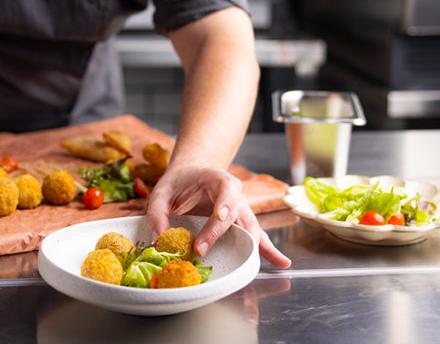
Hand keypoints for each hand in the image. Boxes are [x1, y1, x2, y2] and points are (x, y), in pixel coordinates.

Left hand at [145, 164, 291, 268]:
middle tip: (201, 249)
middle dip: (221, 233)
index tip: (220, 216)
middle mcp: (235, 195)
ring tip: (269, 263)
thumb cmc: (180, 181)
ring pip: (252, 228)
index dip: (225, 202)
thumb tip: (160, 239)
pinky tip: (281, 262)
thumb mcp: (163, 190)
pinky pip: (257, 237)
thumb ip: (158, 212)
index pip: (227, 187)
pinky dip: (268, 250)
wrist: (193, 176)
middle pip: (237, 213)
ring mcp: (241, 211)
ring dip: (256, 246)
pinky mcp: (241, 225)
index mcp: (218, 178)